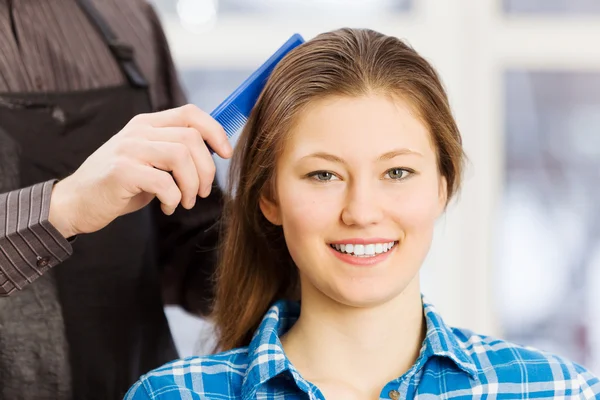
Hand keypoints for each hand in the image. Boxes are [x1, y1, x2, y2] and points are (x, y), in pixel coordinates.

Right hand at [48, 104, 231, 237]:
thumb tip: (214, 152)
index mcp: (147, 123)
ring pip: (180, 157)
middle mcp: (138, 131)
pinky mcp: (121, 172)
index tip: (226, 154)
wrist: (76, 202)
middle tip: (201, 192)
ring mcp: (128, 149)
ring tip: (185, 201)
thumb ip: (174, 151)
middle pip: (191, 138)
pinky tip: (167, 206)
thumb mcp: (149, 160)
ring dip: (191, 185)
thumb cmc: (120, 183)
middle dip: (206, 170)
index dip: (215, 131)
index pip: (190, 113)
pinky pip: (163, 182)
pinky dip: (174, 199)